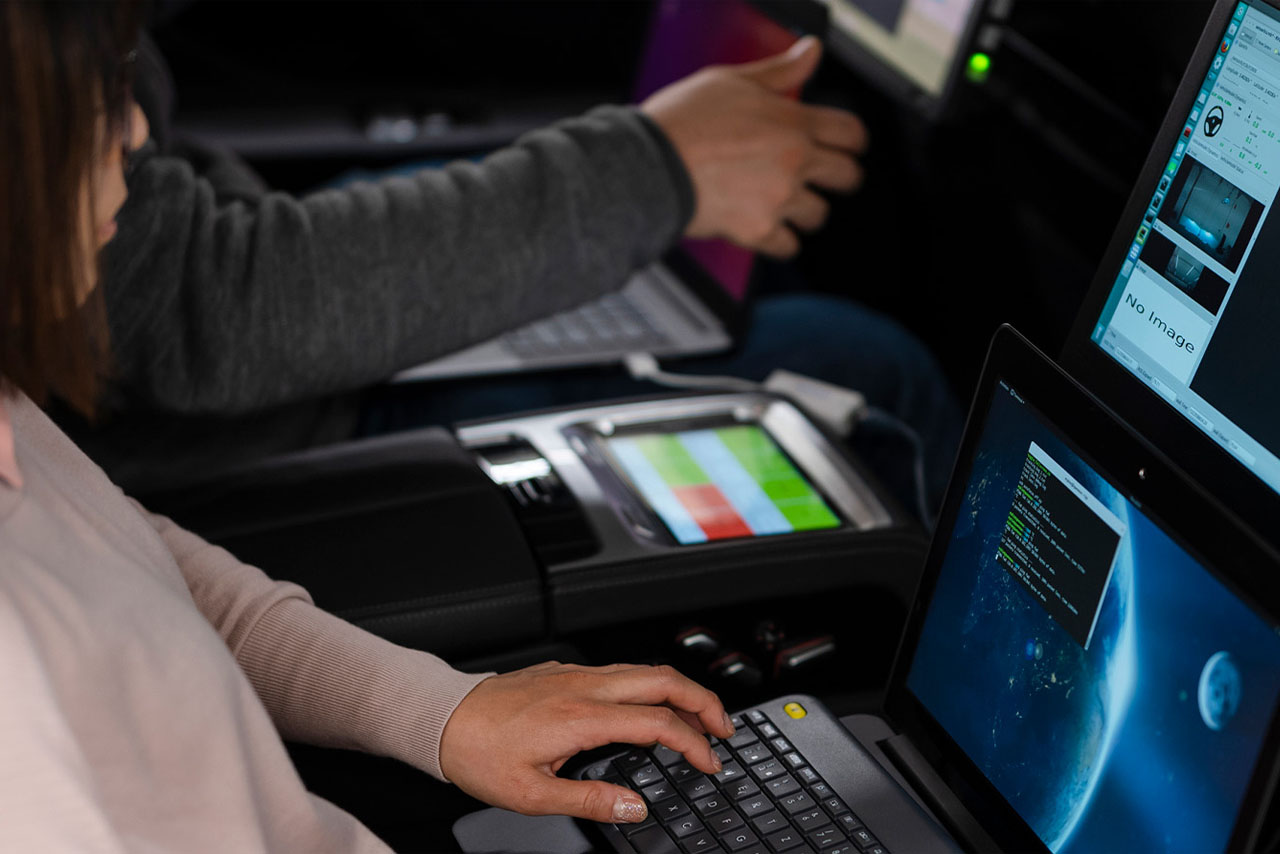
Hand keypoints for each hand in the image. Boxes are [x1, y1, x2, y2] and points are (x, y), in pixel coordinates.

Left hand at [439, 661, 732, 822]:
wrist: (444, 718)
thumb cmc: (480, 753)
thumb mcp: (533, 795)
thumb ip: (590, 800)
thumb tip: (635, 807)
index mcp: (582, 716)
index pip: (658, 723)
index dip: (693, 743)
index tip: (709, 762)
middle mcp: (585, 686)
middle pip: (664, 679)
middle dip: (704, 701)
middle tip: (724, 728)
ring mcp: (576, 674)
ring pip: (644, 669)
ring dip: (680, 690)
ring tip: (698, 717)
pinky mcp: (566, 671)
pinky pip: (621, 670)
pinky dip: (651, 686)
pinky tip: (650, 705)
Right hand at [641, 36, 868, 257]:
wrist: (651, 165)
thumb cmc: (683, 121)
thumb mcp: (731, 80)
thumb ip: (779, 70)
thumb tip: (811, 52)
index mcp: (793, 122)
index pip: (850, 132)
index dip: (854, 140)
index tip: (850, 146)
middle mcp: (794, 161)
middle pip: (847, 176)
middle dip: (842, 176)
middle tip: (829, 177)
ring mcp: (778, 198)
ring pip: (818, 213)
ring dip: (805, 208)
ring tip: (783, 200)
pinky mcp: (758, 230)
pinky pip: (787, 246)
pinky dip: (780, 240)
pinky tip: (766, 227)